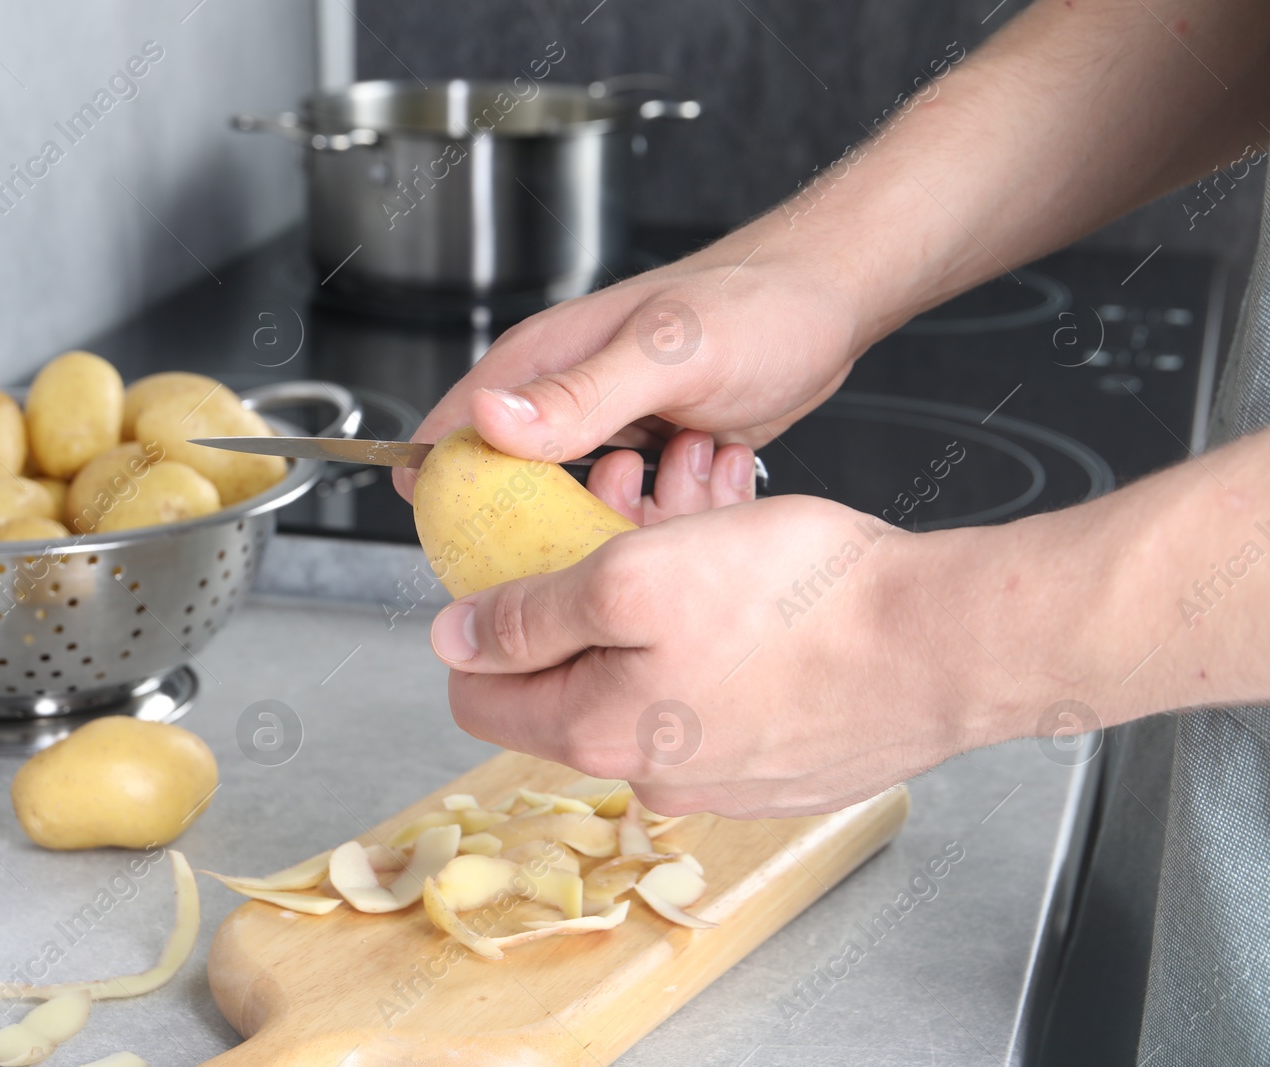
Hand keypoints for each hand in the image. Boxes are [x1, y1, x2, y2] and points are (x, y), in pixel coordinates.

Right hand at [395, 224, 869, 501]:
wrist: (830, 305)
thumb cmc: (756, 305)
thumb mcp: (666, 353)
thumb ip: (578, 392)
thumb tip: (487, 418)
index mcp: (539, 365)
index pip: (449, 443)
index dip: (446, 506)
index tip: (480, 558)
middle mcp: (558, 403)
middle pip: (501, 494)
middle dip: (537, 537)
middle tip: (604, 541)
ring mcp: (601, 434)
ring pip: (566, 514)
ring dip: (609, 528)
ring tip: (673, 492)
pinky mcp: (643, 459)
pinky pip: (622, 514)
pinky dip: (651, 521)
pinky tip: (696, 494)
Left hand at [426, 496, 991, 818]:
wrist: (945, 645)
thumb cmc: (802, 604)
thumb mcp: (633, 578)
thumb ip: (528, 615)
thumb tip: (454, 641)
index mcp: (596, 732)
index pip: (479, 697)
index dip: (484, 624)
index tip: (522, 568)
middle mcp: (652, 774)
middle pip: (572, 678)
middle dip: (589, 591)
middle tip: (634, 517)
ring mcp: (722, 777)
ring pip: (650, 676)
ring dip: (660, 601)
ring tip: (707, 528)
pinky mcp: (780, 762)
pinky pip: (717, 693)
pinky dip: (719, 635)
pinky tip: (756, 584)